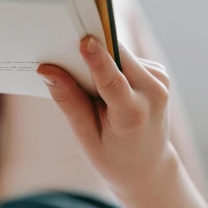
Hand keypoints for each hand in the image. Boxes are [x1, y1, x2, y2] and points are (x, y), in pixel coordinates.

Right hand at [37, 37, 171, 198]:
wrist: (149, 167)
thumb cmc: (114, 157)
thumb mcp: (87, 138)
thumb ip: (69, 102)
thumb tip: (47, 70)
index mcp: (134, 116)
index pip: (114, 82)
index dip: (97, 60)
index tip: (84, 41)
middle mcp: (154, 93)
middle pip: (116, 56)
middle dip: (90, 51)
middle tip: (63, 52)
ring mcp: (160, 80)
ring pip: (120, 53)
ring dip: (101, 60)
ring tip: (89, 85)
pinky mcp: (158, 72)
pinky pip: (126, 57)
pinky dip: (111, 65)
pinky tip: (105, 86)